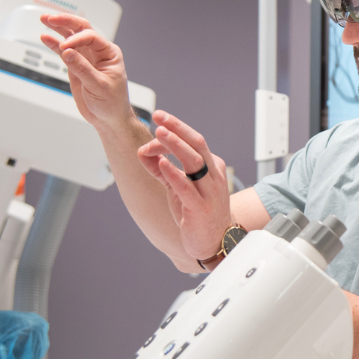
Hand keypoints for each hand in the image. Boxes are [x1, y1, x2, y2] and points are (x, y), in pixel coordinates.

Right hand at [40, 13, 133, 130]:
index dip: (76, 40)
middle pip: (81, 30)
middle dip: (66, 22)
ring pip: (70, 38)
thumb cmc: (112, 103)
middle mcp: (98, 52)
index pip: (91, 37)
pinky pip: (63, 52)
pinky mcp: (75, 66)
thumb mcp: (99, 86)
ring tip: (44, 18)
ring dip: (58, 28)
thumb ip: (82, 69)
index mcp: (110, 53)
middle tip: (51, 17)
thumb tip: (68, 52)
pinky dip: (54, 44)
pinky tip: (45, 37)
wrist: (109, 118)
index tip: (65, 48)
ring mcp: (85, 58)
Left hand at [137, 110, 232, 260]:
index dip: (176, 128)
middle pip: (197, 144)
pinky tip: (162, 163)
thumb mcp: (180, 188)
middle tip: (159, 116)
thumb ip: (164, 170)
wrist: (215, 242)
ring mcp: (209, 192)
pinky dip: (173, 173)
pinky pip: (186, 187)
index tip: (158, 119)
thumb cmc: (199, 213)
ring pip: (194, 162)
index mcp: (212, 167)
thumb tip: (144, 152)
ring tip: (159, 133)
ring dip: (175, 145)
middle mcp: (214, 176)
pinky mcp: (200, 208)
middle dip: (177, 128)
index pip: (194, 141)